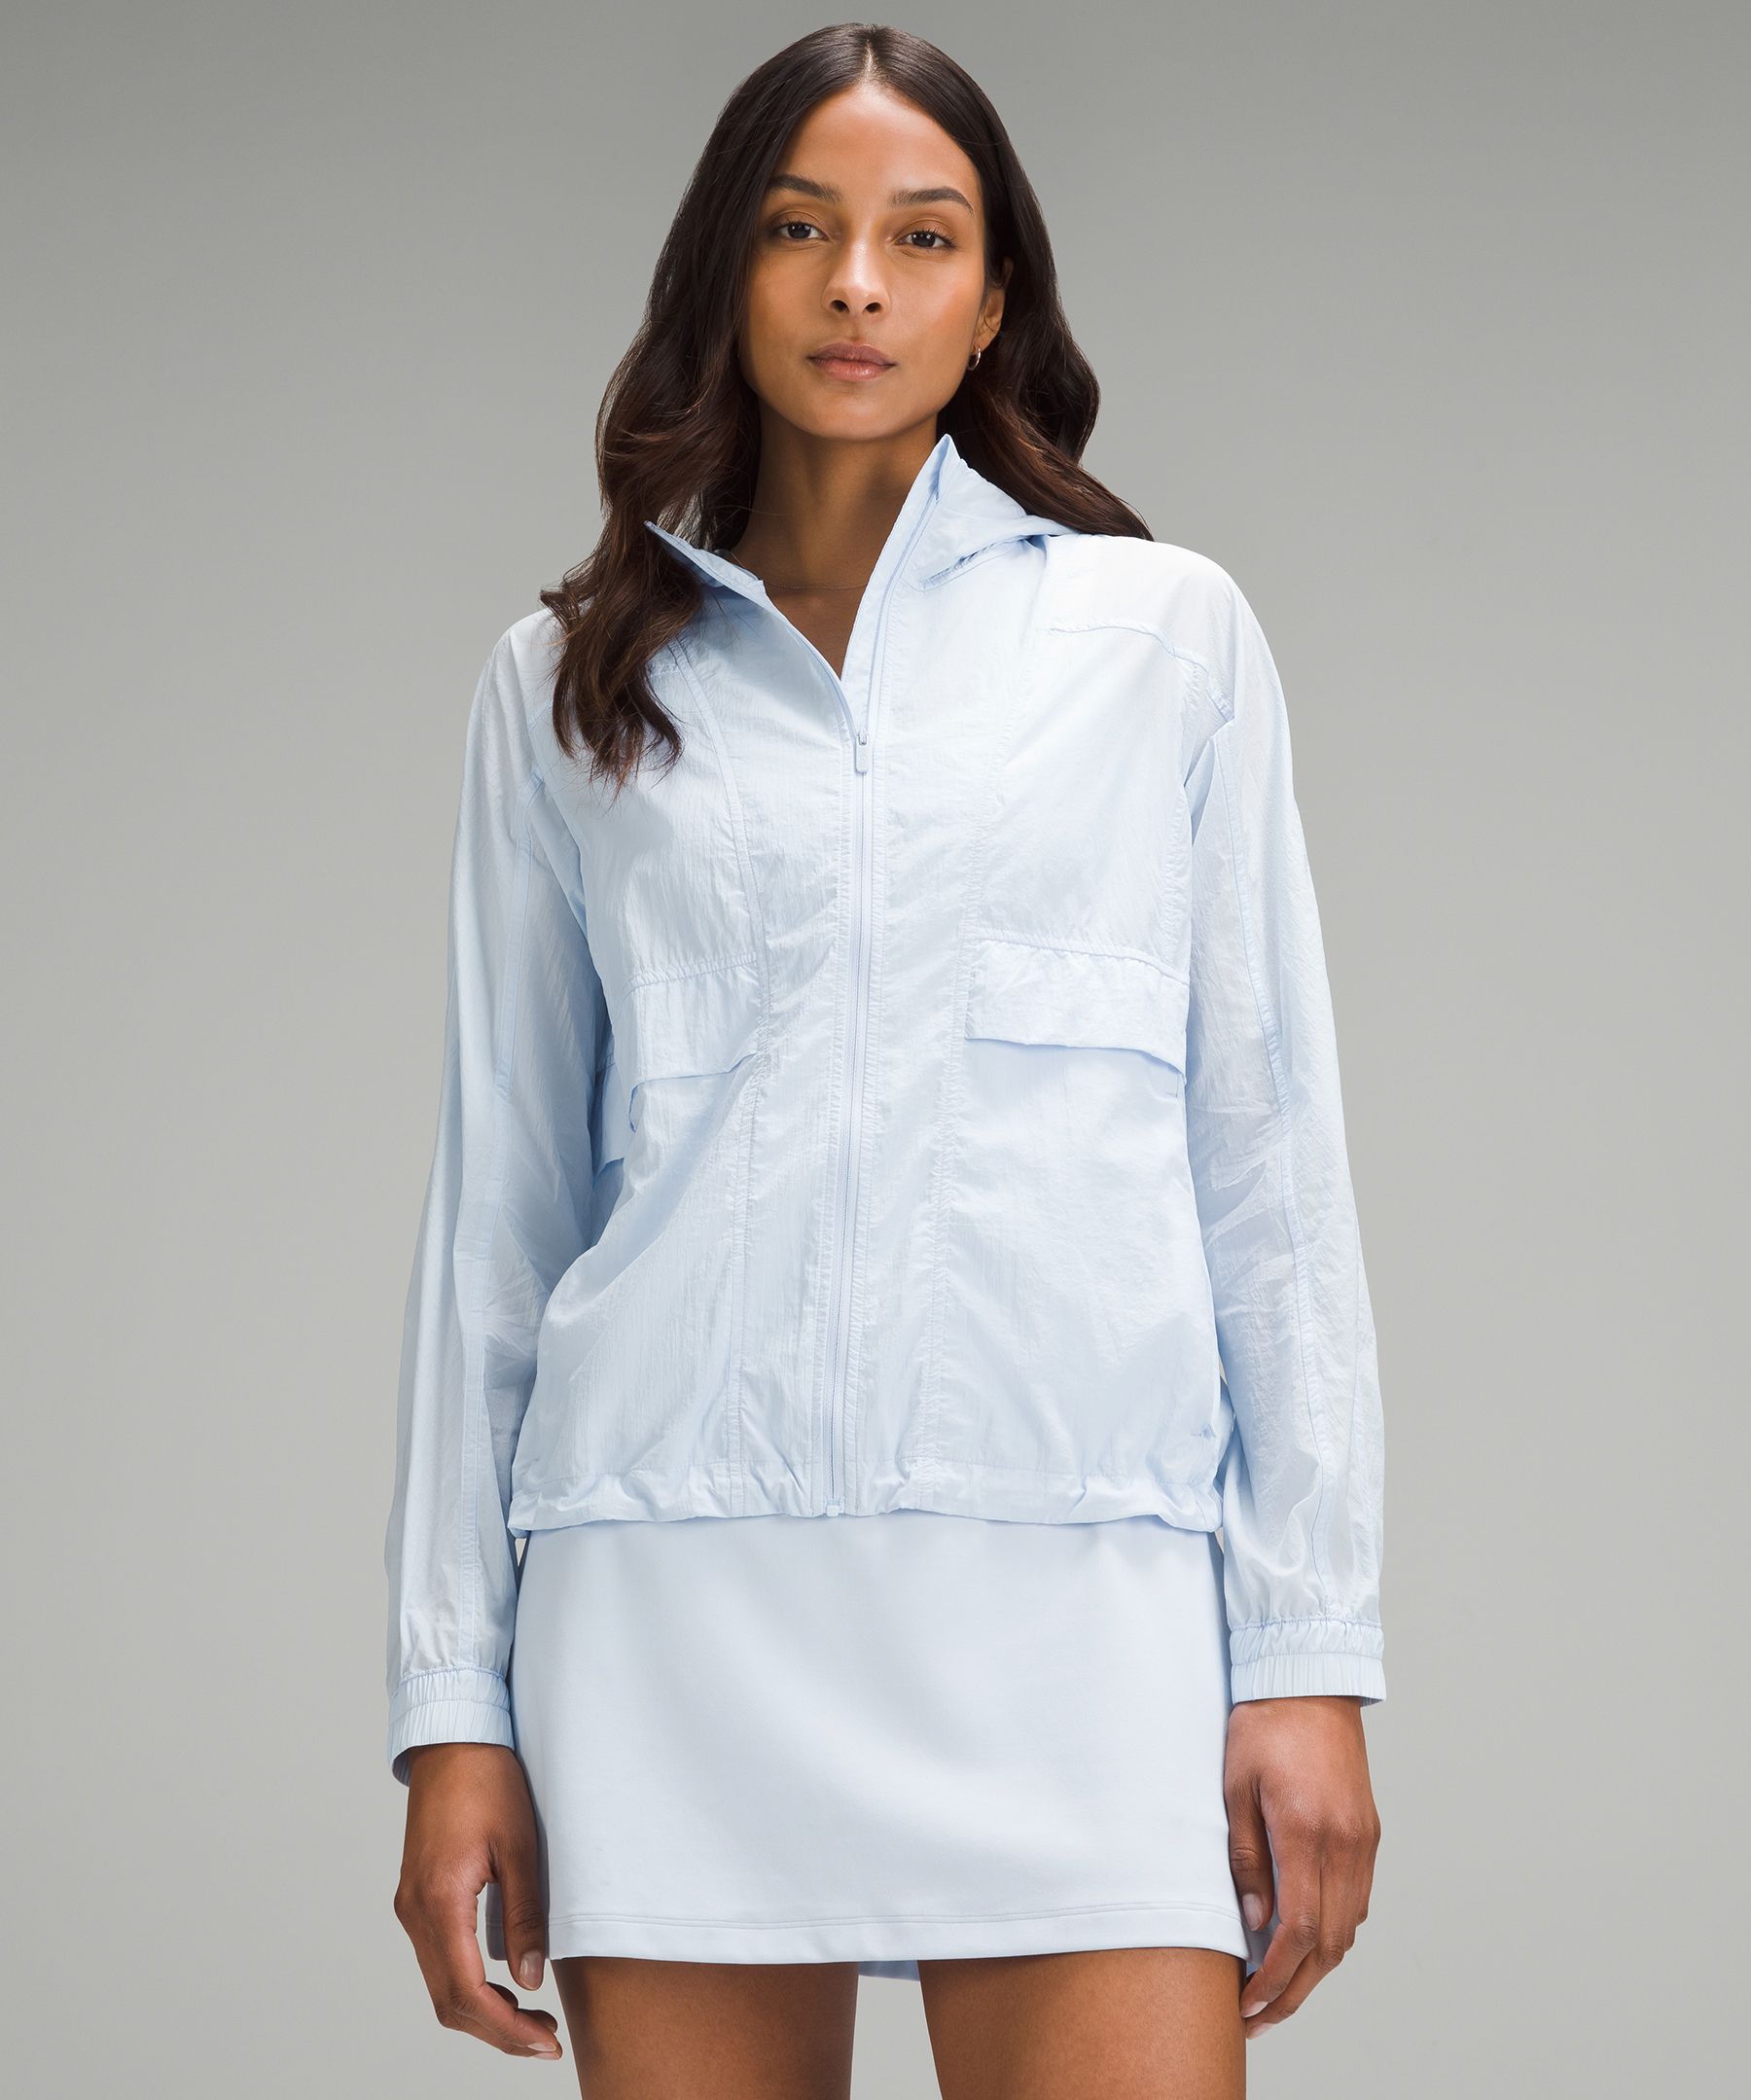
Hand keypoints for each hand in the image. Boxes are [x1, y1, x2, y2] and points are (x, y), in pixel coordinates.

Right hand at [392, 1743, 562, 2059]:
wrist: (453, 1739)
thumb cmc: (489, 1781)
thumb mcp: (521, 1846)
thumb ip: (525, 1916)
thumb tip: (530, 1981)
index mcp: (439, 1901)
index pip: (466, 1993)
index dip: (506, 2028)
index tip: (544, 2040)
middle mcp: (415, 1912)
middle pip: (448, 2001)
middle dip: (496, 2030)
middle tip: (545, 2039)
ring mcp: (411, 1906)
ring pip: (440, 1985)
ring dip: (482, 2012)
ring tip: (531, 2019)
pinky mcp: (418, 1897)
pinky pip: (438, 1960)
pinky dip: (468, 1985)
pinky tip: (504, 1987)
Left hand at [1223, 1696, 1380, 2037]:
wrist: (1309, 1679)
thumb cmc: (1264, 1725)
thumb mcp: (1235, 1787)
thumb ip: (1246, 1858)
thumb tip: (1256, 1923)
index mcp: (1309, 1833)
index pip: (1299, 1932)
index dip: (1274, 1979)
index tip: (1248, 2004)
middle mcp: (1346, 1844)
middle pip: (1329, 1944)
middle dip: (1295, 1990)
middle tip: (1260, 2017)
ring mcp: (1363, 1841)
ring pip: (1348, 1928)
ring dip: (1316, 1967)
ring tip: (1277, 1990)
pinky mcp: (1369, 1832)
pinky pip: (1357, 1900)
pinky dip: (1333, 1932)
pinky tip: (1305, 1941)